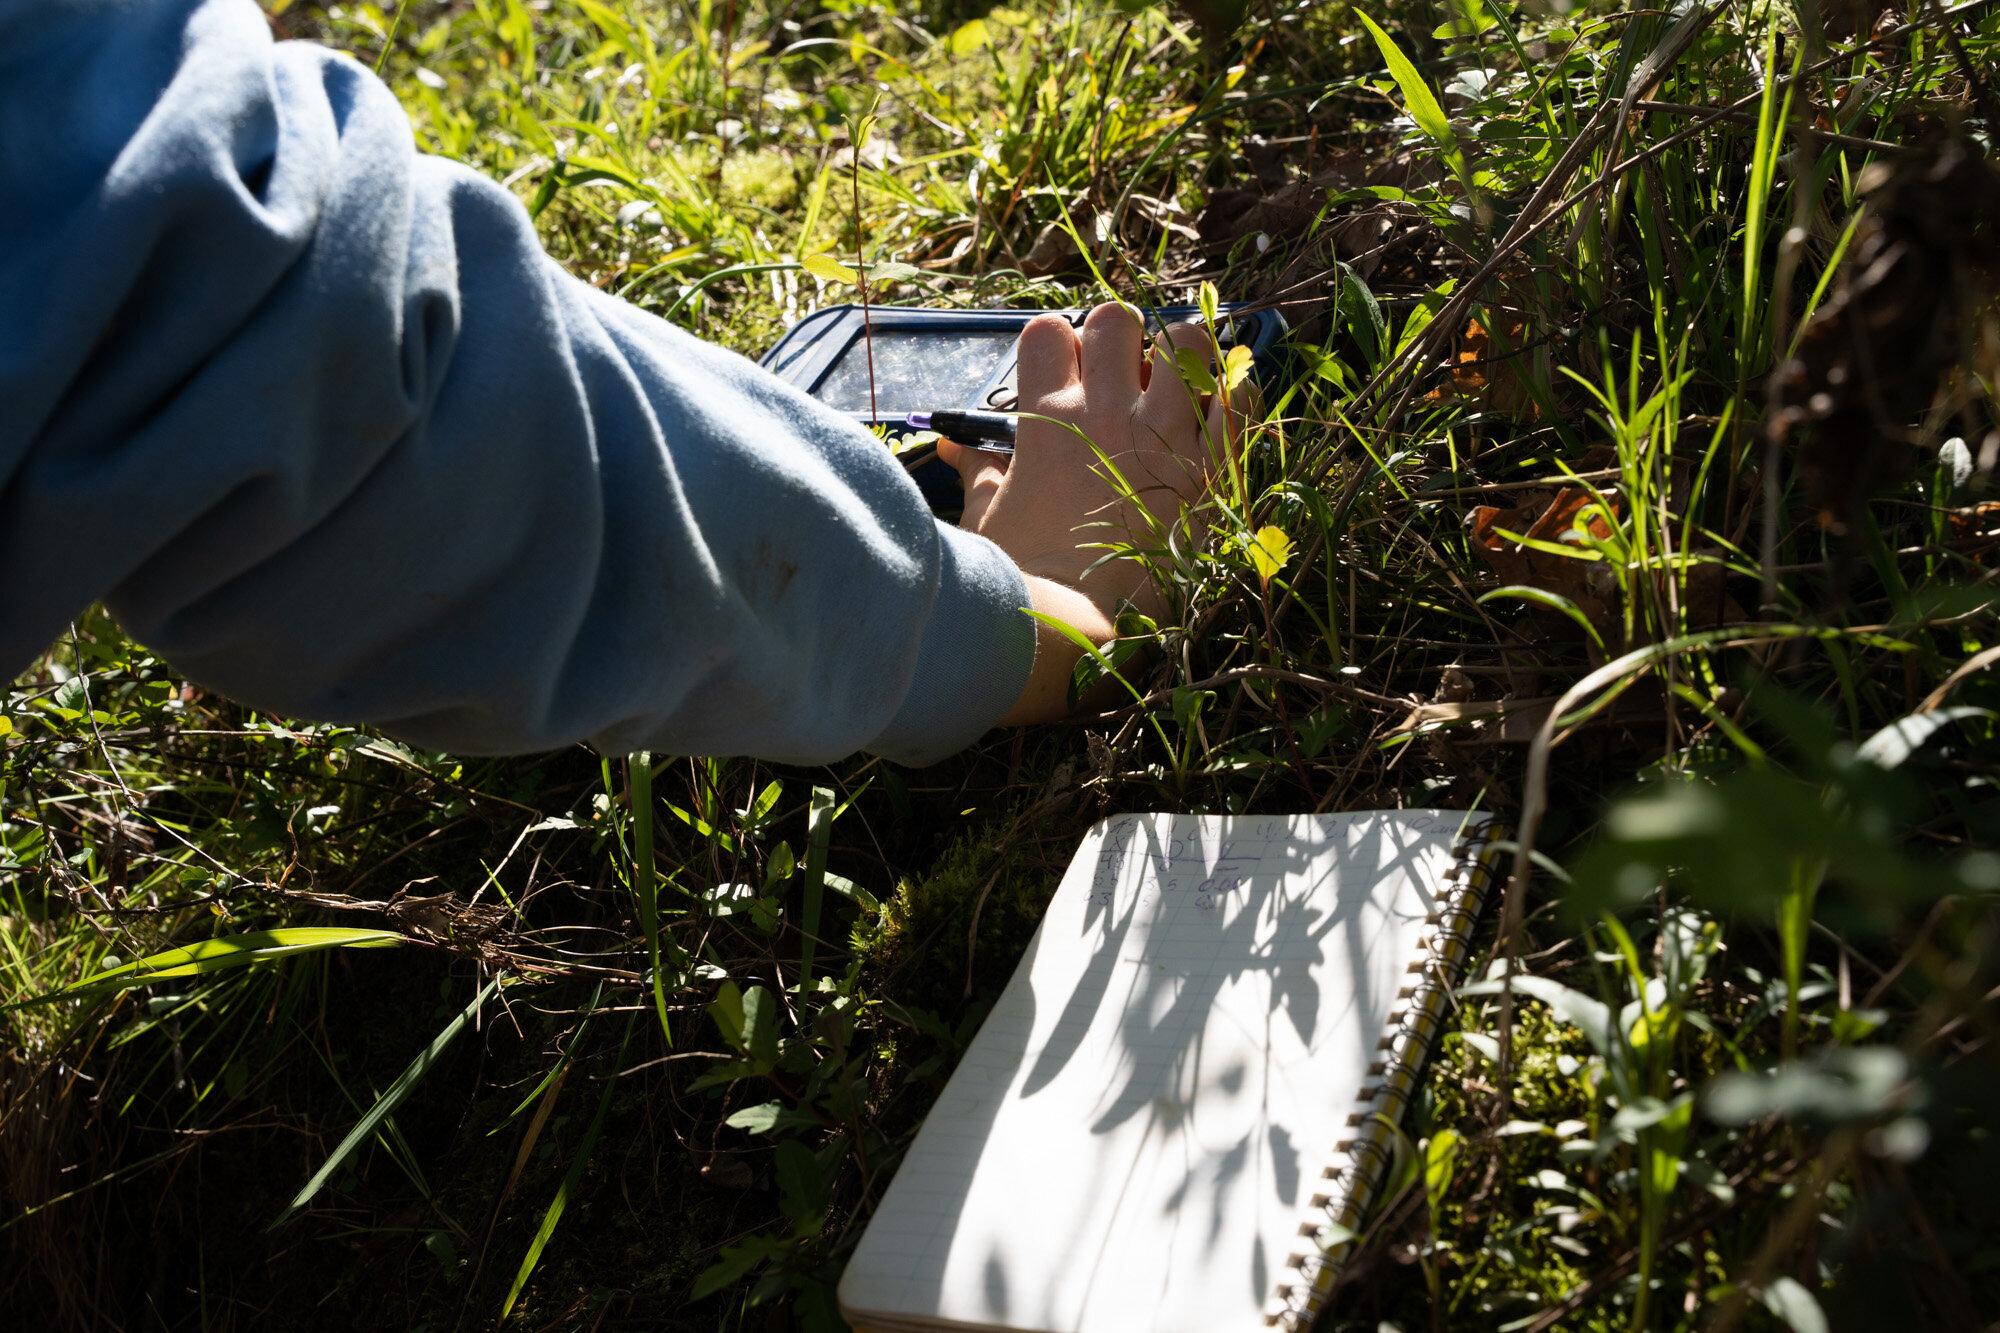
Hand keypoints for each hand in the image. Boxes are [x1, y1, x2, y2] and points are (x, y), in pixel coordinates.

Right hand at [938, 303, 1238, 723]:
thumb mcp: (988, 519)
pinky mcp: (1214, 468)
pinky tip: (1219, 417)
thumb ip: (977, 470)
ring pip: (1186, 339)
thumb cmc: (1024, 580)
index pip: (1047, 331)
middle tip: (1123, 379)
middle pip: (1116, 319)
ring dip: (1180, 355)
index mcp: (1048, 419)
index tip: (1065, 376)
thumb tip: (952, 445)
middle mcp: (1108, 412)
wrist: (1080, 634)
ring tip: (1176, 389)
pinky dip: (1234, 394)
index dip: (1057, 345)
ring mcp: (1166, 435)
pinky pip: (1241, 397)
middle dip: (1118, 339)